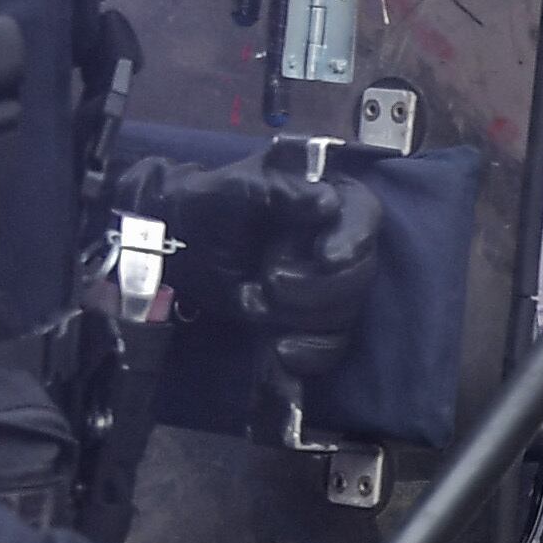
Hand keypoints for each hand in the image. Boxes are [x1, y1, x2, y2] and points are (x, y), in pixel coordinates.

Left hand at [112, 148, 385, 395]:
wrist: (178, 250)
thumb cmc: (206, 207)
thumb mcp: (232, 189)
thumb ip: (277, 189)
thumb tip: (327, 203)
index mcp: (330, 196)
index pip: (364, 217)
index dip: (352, 240)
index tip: (327, 257)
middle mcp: (339, 240)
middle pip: (360, 274)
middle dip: (316, 287)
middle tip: (270, 281)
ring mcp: (330, 284)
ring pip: (346, 313)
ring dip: (301, 317)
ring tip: (253, 304)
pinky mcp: (315, 321)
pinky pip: (333, 346)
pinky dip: (310, 353)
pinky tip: (280, 351)